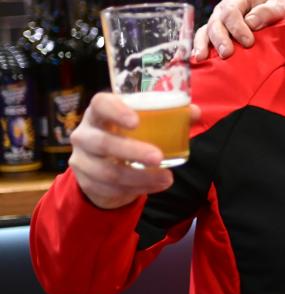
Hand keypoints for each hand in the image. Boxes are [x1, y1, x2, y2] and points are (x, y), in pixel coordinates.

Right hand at [69, 93, 200, 209]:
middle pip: (103, 142)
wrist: (105, 165)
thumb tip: (194, 112)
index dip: (116, 111)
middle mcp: (85, 134)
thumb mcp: (144, 124)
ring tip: (167, 178)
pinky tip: (154, 186)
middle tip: (159, 157)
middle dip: (132, 151)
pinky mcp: (85, 181)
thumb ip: (170, 116)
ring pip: (107, 172)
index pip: (100, 104)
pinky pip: (109, 189)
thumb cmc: (128, 135)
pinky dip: (135, 189)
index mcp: (99, 113)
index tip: (136, 122)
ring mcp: (81, 159)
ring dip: (140, 177)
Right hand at [192, 0, 284, 60]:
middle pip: (216, 22)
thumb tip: (250, 23)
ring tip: (203, 58)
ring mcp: (217, 22)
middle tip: (227, 54)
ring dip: (204, 44)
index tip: (248, 42)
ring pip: (206, 31)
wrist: (276, 13)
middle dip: (220, 39)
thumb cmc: (277, 9)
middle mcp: (223, 9)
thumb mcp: (280, 6)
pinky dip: (199, 48)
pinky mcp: (215, 34)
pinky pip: (203, 39)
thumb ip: (267, 12)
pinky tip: (198, 59)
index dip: (237, 27)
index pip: (231, 11)